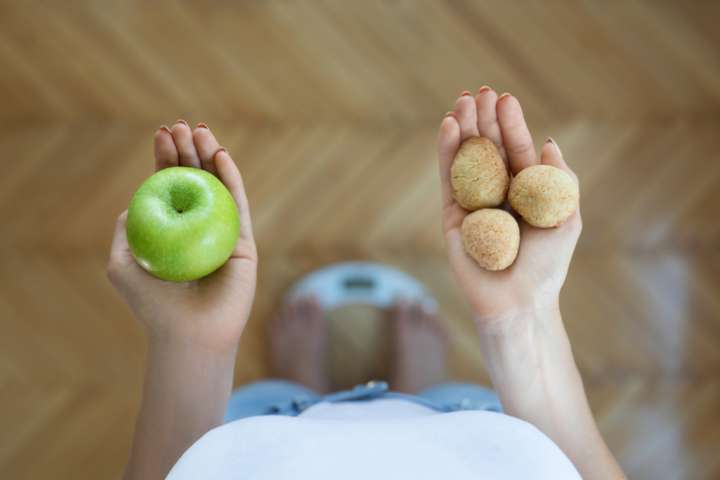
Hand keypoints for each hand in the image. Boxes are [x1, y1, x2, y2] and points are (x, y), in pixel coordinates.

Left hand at [107, 122, 256, 351]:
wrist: (188, 333)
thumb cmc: (152, 304)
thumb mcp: (122, 263)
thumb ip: (124, 232)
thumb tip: (132, 202)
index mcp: (173, 233)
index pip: (170, 187)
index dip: (166, 159)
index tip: (161, 133)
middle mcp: (199, 229)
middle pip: (195, 181)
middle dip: (187, 151)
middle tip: (180, 126)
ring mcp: (222, 234)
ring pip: (218, 187)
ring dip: (209, 156)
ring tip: (199, 131)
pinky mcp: (244, 243)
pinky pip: (237, 204)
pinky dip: (230, 178)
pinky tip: (221, 155)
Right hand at [437, 89, 581, 322]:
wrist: (517, 301)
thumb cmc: (547, 265)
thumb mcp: (566, 217)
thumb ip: (559, 179)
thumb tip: (548, 143)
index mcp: (526, 193)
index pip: (516, 150)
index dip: (510, 124)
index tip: (504, 97)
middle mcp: (498, 194)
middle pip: (489, 148)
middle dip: (484, 120)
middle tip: (478, 92)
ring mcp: (473, 204)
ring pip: (466, 158)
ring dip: (464, 128)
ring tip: (462, 100)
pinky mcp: (452, 216)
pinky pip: (449, 178)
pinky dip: (447, 152)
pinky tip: (449, 127)